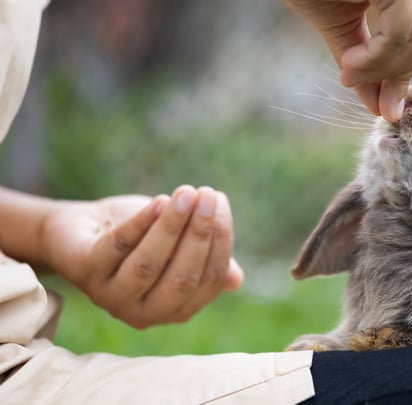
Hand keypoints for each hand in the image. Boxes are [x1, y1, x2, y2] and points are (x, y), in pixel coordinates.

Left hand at [42, 185, 243, 328]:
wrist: (82, 228)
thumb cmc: (139, 238)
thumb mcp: (178, 248)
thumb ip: (205, 262)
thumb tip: (236, 281)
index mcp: (175, 310)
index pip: (209, 282)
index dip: (220, 242)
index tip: (220, 203)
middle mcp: (144, 313)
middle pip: (182, 278)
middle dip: (199, 233)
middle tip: (208, 195)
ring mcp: (111, 296)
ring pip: (149, 264)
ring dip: (172, 225)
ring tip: (186, 192)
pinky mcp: (83, 272)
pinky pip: (117, 246)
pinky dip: (141, 222)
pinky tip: (159, 201)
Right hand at [286, 0, 411, 121]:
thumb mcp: (344, 25)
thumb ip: (370, 63)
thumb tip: (385, 108)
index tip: (387, 100)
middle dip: (402, 71)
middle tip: (368, 91)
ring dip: (386, 68)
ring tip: (350, 73)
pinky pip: (398, 30)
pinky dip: (376, 59)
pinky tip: (348, 65)